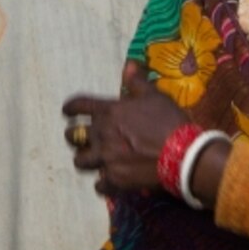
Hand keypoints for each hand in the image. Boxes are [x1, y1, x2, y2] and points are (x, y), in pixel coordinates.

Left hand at [61, 89, 191, 197]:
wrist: (181, 153)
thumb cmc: (168, 120)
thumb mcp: (154, 95)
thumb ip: (137, 81)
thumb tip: (128, 64)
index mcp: (109, 112)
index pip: (78, 106)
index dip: (70, 108)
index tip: (66, 112)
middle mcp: (102, 135)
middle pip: (72, 136)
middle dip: (74, 137)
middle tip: (81, 139)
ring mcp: (106, 158)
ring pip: (80, 161)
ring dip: (85, 160)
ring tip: (93, 160)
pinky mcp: (115, 179)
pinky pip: (99, 185)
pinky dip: (102, 184)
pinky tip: (108, 182)